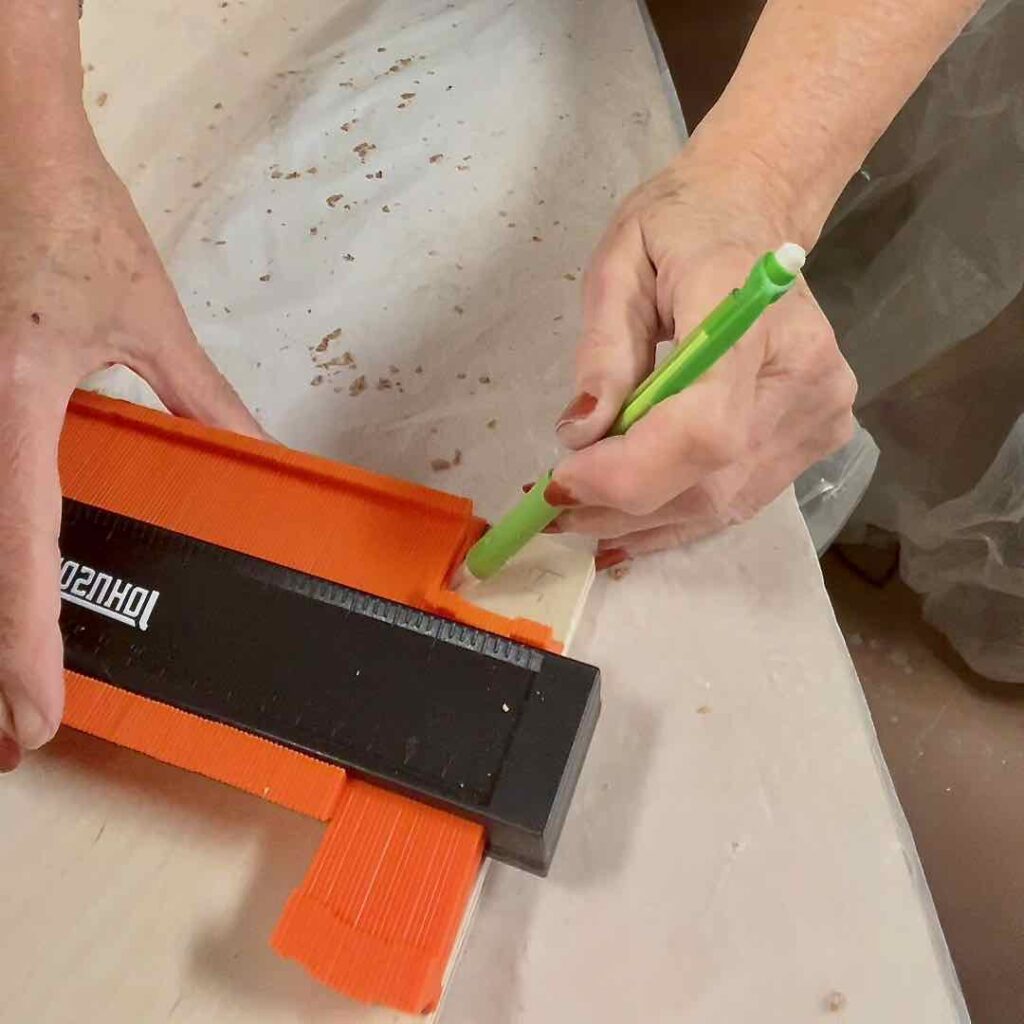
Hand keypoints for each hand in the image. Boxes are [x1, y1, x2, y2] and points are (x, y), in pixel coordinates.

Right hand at [0, 135, 260, 770]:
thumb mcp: (147, 318)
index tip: (38, 717)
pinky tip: (14, 570)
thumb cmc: (65, 214)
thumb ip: (204, 398)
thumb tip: (257, 454)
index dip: (28, 650)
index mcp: (12, 413)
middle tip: (15, 731)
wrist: (3, 136)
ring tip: (10, 677)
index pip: (25, 558)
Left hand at [546, 153, 856, 571]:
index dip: (628, 472)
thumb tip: (579, 435)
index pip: (705, 426)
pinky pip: (738, 500)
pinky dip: (674, 518)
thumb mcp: (618, 267)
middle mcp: (804, 374)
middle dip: (618, 505)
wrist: (755, 210)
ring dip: (639, 522)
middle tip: (550, 507)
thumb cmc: (681, 224)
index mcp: (752, 310)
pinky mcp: (821, 437)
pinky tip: (623, 522)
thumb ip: (603, 353)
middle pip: (709, 480)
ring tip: (577, 515)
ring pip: (721, 504)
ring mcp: (821, 412)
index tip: (559, 483)